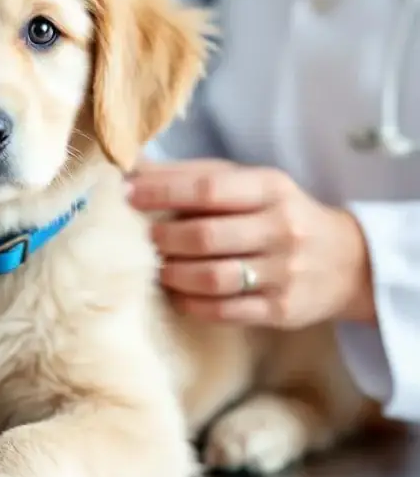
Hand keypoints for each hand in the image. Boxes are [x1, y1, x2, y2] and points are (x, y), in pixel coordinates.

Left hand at [126, 160, 375, 328]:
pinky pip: (225, 311)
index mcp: (270, 188)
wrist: (348, 261)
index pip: (208, 189)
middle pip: (206, 236)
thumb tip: (132, 166)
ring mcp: (284, 272)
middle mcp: (282, 228)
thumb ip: (192, 176)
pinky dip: (191, 304)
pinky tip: (176, 295)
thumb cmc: (278, 215)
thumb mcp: (248, 184)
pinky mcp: (282, 310)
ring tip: (157, 269)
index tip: (127, 196)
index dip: (161, 192)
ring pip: (214, 277)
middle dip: (164, 239)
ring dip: (173, 274)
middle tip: (142, 241)